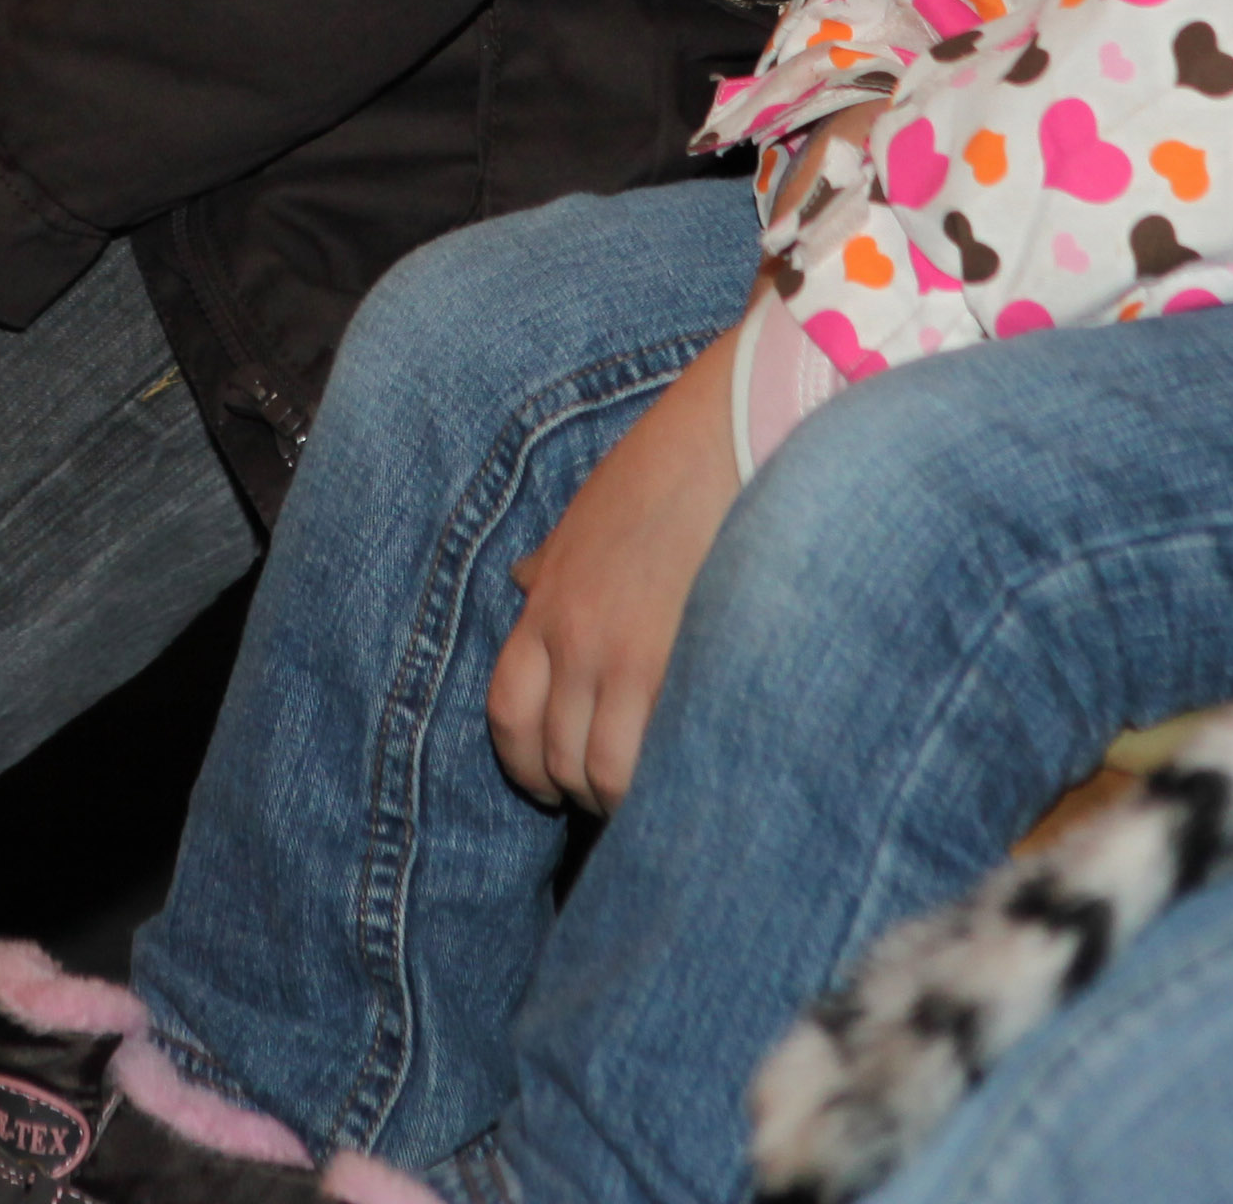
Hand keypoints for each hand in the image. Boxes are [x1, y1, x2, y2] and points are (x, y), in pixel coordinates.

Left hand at [488, 308, 752, 811]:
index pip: (506, 715)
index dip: (526, 764)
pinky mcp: (682, 665)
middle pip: (555, 757)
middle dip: (581, 789)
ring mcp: (627, 657)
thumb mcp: (584, 517)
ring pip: (603, 774)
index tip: (554, 782)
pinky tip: (690, 779)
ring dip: (626, 798)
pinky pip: (656, 759)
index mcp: (546, 604)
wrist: (725, 435)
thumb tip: (522, 581)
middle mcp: (575, 639)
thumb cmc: (662, 471)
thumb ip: (551, 564)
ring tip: (660, 793)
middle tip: (620, 792)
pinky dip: (665, 785)